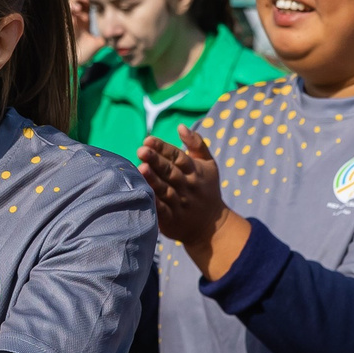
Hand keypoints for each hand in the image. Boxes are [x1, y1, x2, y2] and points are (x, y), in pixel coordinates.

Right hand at [68, 0, 104, 67]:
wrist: (69, 62)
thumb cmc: (81, 55)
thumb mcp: (97, 44)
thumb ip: (106, 37)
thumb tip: (119, 33)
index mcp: (83, 19)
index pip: (88, 3)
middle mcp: (76, 16)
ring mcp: (69, 17)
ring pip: (73, 0)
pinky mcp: (62, 20)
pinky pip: (65, 8)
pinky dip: (71, 5)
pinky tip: (78, 9)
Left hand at [138, 125, 247, 277]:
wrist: (212, 226)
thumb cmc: (206, 189)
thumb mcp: (208, 165)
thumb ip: (196, 144)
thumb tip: (180, 126)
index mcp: (194, 170)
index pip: (177, 156)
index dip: (163, 147)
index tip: (148, 139)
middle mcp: (188, 186)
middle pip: (170, 171)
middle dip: (156, 160)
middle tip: (141, 150)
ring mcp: (180, 204)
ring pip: (166, 190)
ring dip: (154, 180)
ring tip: (141, 168)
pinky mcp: (173, 220)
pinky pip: (162, 211)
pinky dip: (154, 204)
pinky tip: (143, 194)